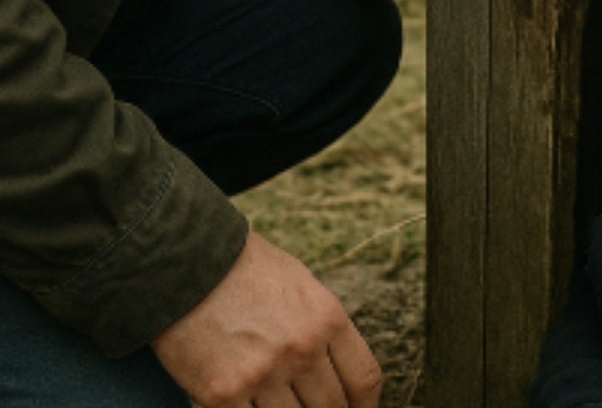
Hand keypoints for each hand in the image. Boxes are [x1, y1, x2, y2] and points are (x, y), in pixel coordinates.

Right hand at [151, 232, 382, 407]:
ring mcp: (264, 374)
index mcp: (328, 319)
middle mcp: (302, 349)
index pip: (364, 380)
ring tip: (284, 405)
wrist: (183, 262)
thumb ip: (324, 329)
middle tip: (317, 407)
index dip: (365, 406)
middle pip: (333, 407)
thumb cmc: (244, 271)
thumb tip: (337, 371)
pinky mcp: (223, 393)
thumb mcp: (303, 288)